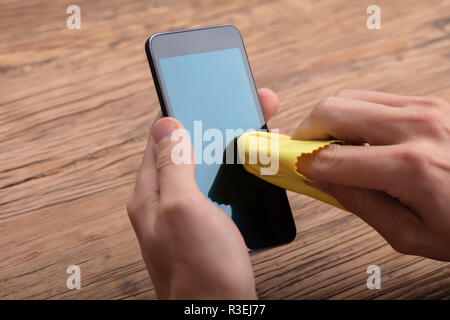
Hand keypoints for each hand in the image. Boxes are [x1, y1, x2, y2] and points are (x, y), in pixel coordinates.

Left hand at [127, 88, 279, 298]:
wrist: (221, 314)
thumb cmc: (201, 270)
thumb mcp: (183, 209)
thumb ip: (173, 166)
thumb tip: (167, 125)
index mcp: (151, 194)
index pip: (161, 138)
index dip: (184, 112)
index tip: (206, 92)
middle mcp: (164, 202)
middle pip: (188, 150)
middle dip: (216, 126)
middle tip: (248, 109)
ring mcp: (185, 215)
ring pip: (205, 168)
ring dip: (228, 148)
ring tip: (256, 132)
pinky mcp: (205, 227)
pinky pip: (217, 189)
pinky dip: (235, 173)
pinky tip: (252, 169)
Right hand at [294, 90, 449, 260]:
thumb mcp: (410, 234)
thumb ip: (358, 203)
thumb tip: (320, 180)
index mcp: (410, 167)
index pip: (328, 157)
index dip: (298, 162)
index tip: (284, 166)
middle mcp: (417, 127)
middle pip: (331, 110)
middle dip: (305, 131)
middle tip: (301, 153)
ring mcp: (425, 108)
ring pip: (348, 98)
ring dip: (327, 121)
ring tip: (329, 148)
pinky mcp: (428, 103)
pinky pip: (372, 98)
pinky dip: (352, 116)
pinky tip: (357, 139)